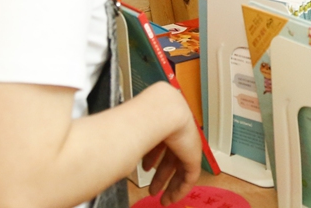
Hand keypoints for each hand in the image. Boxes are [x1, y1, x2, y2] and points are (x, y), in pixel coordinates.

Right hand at [140, 84, 201, 203]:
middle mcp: (178, 134)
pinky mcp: (194, 156)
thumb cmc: (145, 116)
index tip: (146, 170)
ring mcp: (188, 145)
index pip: (161, 145)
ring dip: (169, 185)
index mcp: (164, 125)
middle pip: (171, 159)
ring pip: (181, 169)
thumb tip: (116, 153)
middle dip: (160, 176)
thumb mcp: (136, 131)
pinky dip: (180, 190)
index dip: (152, 159)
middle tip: (153, 188)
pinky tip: (173, 198)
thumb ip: (130, 142)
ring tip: (161, 197)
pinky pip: (189, 177)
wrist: (163, 111)